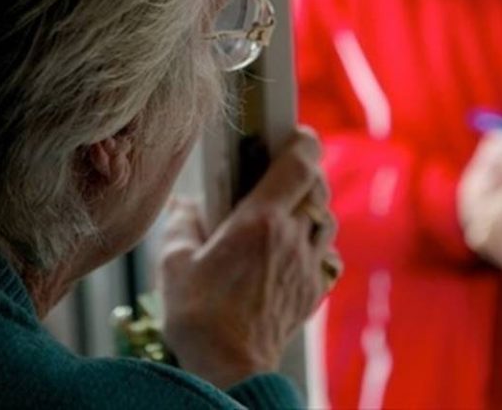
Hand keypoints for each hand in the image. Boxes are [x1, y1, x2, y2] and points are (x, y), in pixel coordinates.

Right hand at [157, 128, 338, 388]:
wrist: (229, 368)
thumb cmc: (198, 316)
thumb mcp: (174, 263)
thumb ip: (181, 225)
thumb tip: (184, 205)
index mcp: (260, 221)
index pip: (299, 164)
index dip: (301, 142)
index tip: (294, 133)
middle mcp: (291, 238)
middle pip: (318, 188)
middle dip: (306, 173)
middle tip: (283, 171)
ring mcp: (306, 266)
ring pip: (326, 220)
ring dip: (313, 208)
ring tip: (287, 210)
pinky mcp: (312, 291)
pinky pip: (326, 255)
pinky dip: (316, 244)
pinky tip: (294, 250)